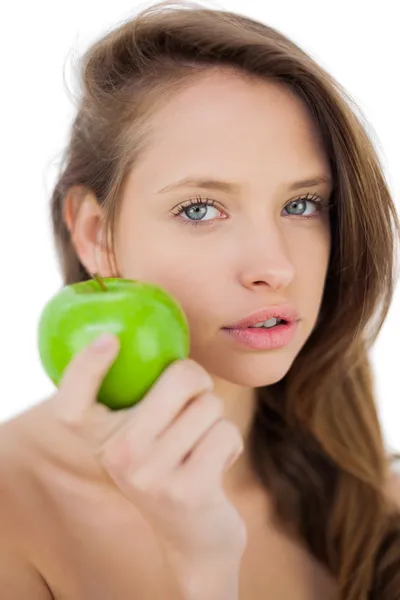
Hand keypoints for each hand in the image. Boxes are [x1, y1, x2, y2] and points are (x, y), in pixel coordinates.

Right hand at [52, 333, 246, 599]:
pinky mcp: (188, 490)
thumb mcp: (146, 442)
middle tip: (196, 402)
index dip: (87, 365)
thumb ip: (147, 402)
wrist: (194, 542)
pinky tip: (214, 468)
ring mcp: (152, 475)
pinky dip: (230, 446)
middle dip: (200, 385)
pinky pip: (226, 434)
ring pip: (210, 407)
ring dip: (215, 424)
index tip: (108, 340)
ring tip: (200, 448)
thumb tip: (168, 345)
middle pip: (182, 377)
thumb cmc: (174, 470)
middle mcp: (120, 456)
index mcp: (104, 441)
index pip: (79, 399)